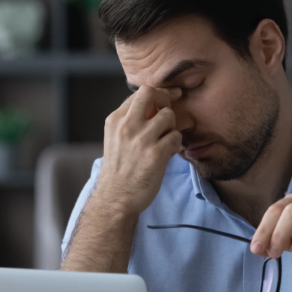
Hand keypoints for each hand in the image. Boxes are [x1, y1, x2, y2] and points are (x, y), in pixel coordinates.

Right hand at [95, 86, 182, 216]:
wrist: (115, 198)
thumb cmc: (118, 170)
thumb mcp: (115, 139)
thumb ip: (131, 121)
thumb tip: (155, 106)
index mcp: (115, 120)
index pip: (139, 93)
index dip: (157, 94)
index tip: (167, 99)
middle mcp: (126, 126)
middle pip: (151, 92)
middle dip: (165, 98)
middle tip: (169, 112)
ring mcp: (141, 139)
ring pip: (168, 115)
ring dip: (172, 127)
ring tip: (165, 140)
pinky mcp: (156, 154)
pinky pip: (176, 137)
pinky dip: (175, 145)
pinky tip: (167, 153)